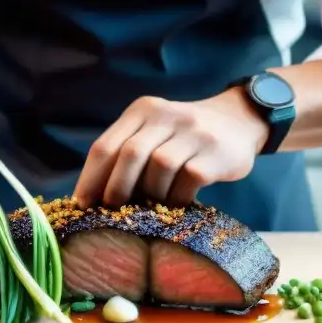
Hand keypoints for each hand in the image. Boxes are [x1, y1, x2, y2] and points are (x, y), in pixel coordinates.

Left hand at [73, 89, 266, 207]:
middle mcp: (167, 115)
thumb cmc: (184, 136)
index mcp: (143, 110)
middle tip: (112, 213)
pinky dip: (177, 199)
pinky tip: (175, 205)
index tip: (82, 205)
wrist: (239, 121)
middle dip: (116, 190)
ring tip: (149, 209)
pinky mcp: (215, 153)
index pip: (105, 146)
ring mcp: (194, 132)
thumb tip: (93, 196)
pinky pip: (188, 181)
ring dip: (150, 195)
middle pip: (130, 155)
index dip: (90, 179)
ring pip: (159, 168)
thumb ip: (127, 152)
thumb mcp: (154, 130)